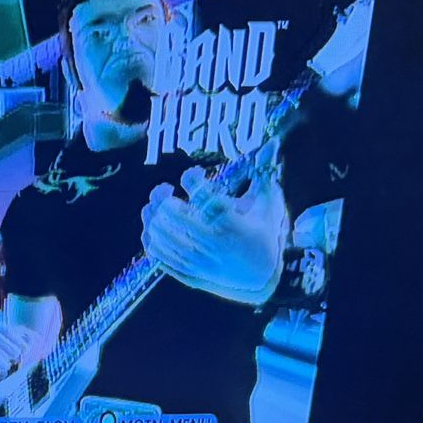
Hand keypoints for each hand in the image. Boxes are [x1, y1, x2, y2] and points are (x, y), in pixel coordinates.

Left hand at [141, 166, 287, 305]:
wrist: (264, 280)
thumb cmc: (266, 237)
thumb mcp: (269, 205)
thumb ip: (265, 173)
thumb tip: (271, 141)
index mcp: (233, 224)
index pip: (204, 197)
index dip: (192, 180)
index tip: (190, 174)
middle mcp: (213, 244)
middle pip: (175, 216)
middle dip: (163, 198)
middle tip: (164, 189)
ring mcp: (199, 262)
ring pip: (163, 237)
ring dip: (152, 217)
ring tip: (156, 205)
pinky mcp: (190, 276)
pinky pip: (161, 258)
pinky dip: (151, 241)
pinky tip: (153, 227)